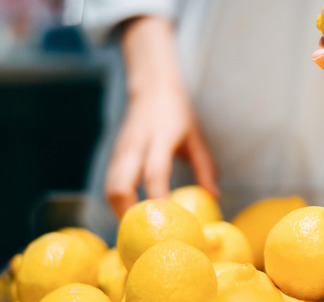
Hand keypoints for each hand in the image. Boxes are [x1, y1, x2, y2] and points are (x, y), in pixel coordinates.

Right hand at [105, 17, 218, 216]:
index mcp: (161, 138)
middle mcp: (136, 145)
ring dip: (120, 212)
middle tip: (144, 235)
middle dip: (128, 215)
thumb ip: (205, 167)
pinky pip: (109, 184)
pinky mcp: (113, 155)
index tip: (168, 222)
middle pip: (119, 186)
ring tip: (137, 231)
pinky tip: (131, 215)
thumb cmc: (178, 114)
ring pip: (109, 188)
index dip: (158, 199)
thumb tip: (214, 197)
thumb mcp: (197, 137)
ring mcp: (121, 151)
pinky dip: (117, 202)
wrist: (151, 88)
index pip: (155, 173)